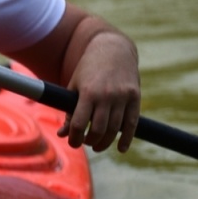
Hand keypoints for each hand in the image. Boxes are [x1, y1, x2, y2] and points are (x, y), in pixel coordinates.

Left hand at [58, 29, 140, 152]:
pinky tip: (121, 148)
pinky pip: (132, 123)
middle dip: (91, 141)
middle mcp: (107, 95)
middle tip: (87, 143)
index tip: (73, 142)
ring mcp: (123, 96)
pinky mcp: (135, 96)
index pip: (79, 123)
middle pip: (99, 129)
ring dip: (106, 142)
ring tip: (98, 146)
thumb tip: (62, 134)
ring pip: (115, 129)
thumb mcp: (74, 87)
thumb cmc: (88, 71)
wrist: (112, 49)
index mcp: (88, 92)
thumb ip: (69, 111)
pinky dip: (127, 138)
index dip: (75, 138)